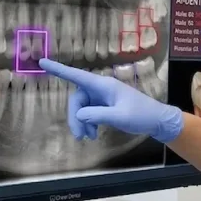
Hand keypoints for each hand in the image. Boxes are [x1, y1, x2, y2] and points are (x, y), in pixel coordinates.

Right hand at [38, 58, 183, 142]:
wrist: (157, 121)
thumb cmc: (141, 115)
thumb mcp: (119, 117)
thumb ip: (97, 115)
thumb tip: (79, 115)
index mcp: (104, 85)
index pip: (77, 76)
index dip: (59, 70)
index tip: (42, 62)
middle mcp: (101, 89)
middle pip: (78, 99)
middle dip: (76, 117)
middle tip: (80, 136)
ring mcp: (103, 97)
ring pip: (82, 108)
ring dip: (82, 123)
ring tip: (88, 138)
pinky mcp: (106, 106)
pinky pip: (90, 113)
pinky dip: (89, 123)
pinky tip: (93, 135)